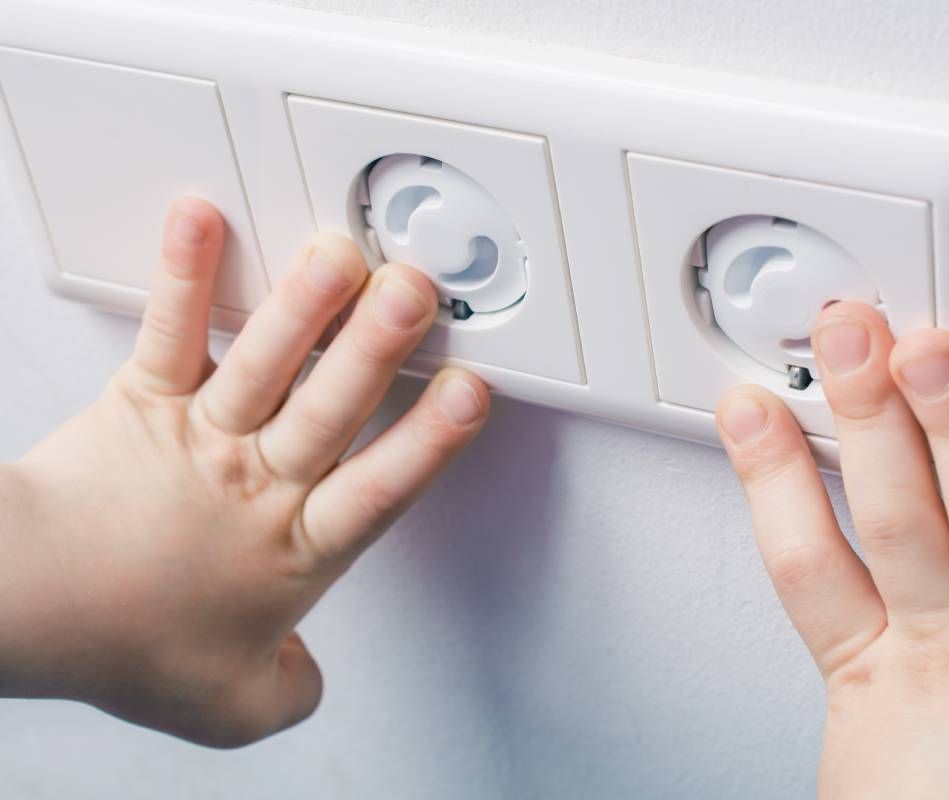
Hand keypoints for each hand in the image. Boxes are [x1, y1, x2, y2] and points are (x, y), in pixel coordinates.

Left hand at [2, 198, 488, 746]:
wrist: (29, 608)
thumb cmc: (127, 641)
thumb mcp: (229, 706)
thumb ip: (288, 694)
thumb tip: (305, 682)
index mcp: (296, 546)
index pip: (381, 488)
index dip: (429, 441)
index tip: (469, 393)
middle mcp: (260, 481)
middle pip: (331, 408)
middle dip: (378, 347)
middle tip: (415, 292)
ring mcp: (205, 433)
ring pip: (266, 363)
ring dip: (304, 305)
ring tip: (340, 253)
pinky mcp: (146, 399)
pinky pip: (170, 331)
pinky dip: (185, 274)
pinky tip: (202, 221)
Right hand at [717, 303, 948, 798]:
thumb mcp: (861, 760)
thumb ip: (847, 668)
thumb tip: (816, 587)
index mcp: (874, 686)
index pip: (804, 563)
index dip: (769, 479)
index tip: (749, 407)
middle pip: (895, 520)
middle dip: (866, 420)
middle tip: (847, 337)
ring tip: (933, 353)